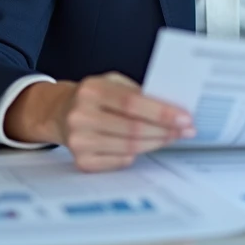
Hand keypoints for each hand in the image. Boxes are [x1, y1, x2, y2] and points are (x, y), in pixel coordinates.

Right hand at [5, 73, 194, 171]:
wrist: (58, 113)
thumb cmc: (93, 97)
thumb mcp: (111, 82)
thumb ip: (137, 92)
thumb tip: (172, 108)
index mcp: (91, 90)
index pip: (132, 102)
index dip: (162, 112)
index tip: (185, 118)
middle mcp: (81, 115)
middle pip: (133, 128)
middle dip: (165, 130)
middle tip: (186, 130)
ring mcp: (79, 141)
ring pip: (129, 147)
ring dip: (157, 143)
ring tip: (173, 137)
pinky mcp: (81, 161)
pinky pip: (119, 161)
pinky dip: (137, 154)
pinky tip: (148, 146)